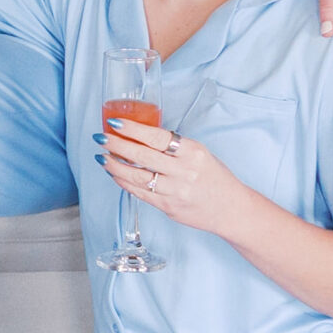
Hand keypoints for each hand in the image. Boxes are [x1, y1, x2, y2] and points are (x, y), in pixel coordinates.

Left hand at [97, 112, 258, 239]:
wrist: (231, 209)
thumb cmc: (214, 178)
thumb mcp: (199, 154)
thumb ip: (173, 146)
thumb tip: (139, 135)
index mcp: (193, 152)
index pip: (157, 137)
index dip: (133, 129)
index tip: (115, 123)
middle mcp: (184, 171)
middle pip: (142, 156)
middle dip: (116, 145)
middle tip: (100, 137)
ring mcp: (175, 191)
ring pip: (136, 177)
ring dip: (114, 165)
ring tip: (101, 156)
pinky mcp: (168, 207)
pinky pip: (139, 193)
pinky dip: (123, 182)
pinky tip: (114, 173)